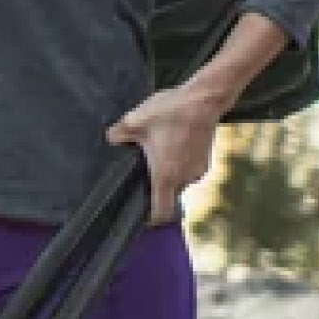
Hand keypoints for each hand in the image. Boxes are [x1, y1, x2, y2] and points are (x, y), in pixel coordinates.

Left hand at [106, 85, 224, 224]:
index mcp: (165, 175)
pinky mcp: (206, 160)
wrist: (204, 99)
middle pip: (167, 194)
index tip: (139, 216)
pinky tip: (170, 143)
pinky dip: (178, 164)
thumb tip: (112, 139)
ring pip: (178, 180)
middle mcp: (185, 178)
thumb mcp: (133, 121)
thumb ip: (118, 135)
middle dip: (154, 186)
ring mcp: (198, 170)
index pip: (161, 212)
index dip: (150, 219)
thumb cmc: (169, 112)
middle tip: (140, 169)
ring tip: (155, 151)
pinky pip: (187, 169)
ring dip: (166, 172)